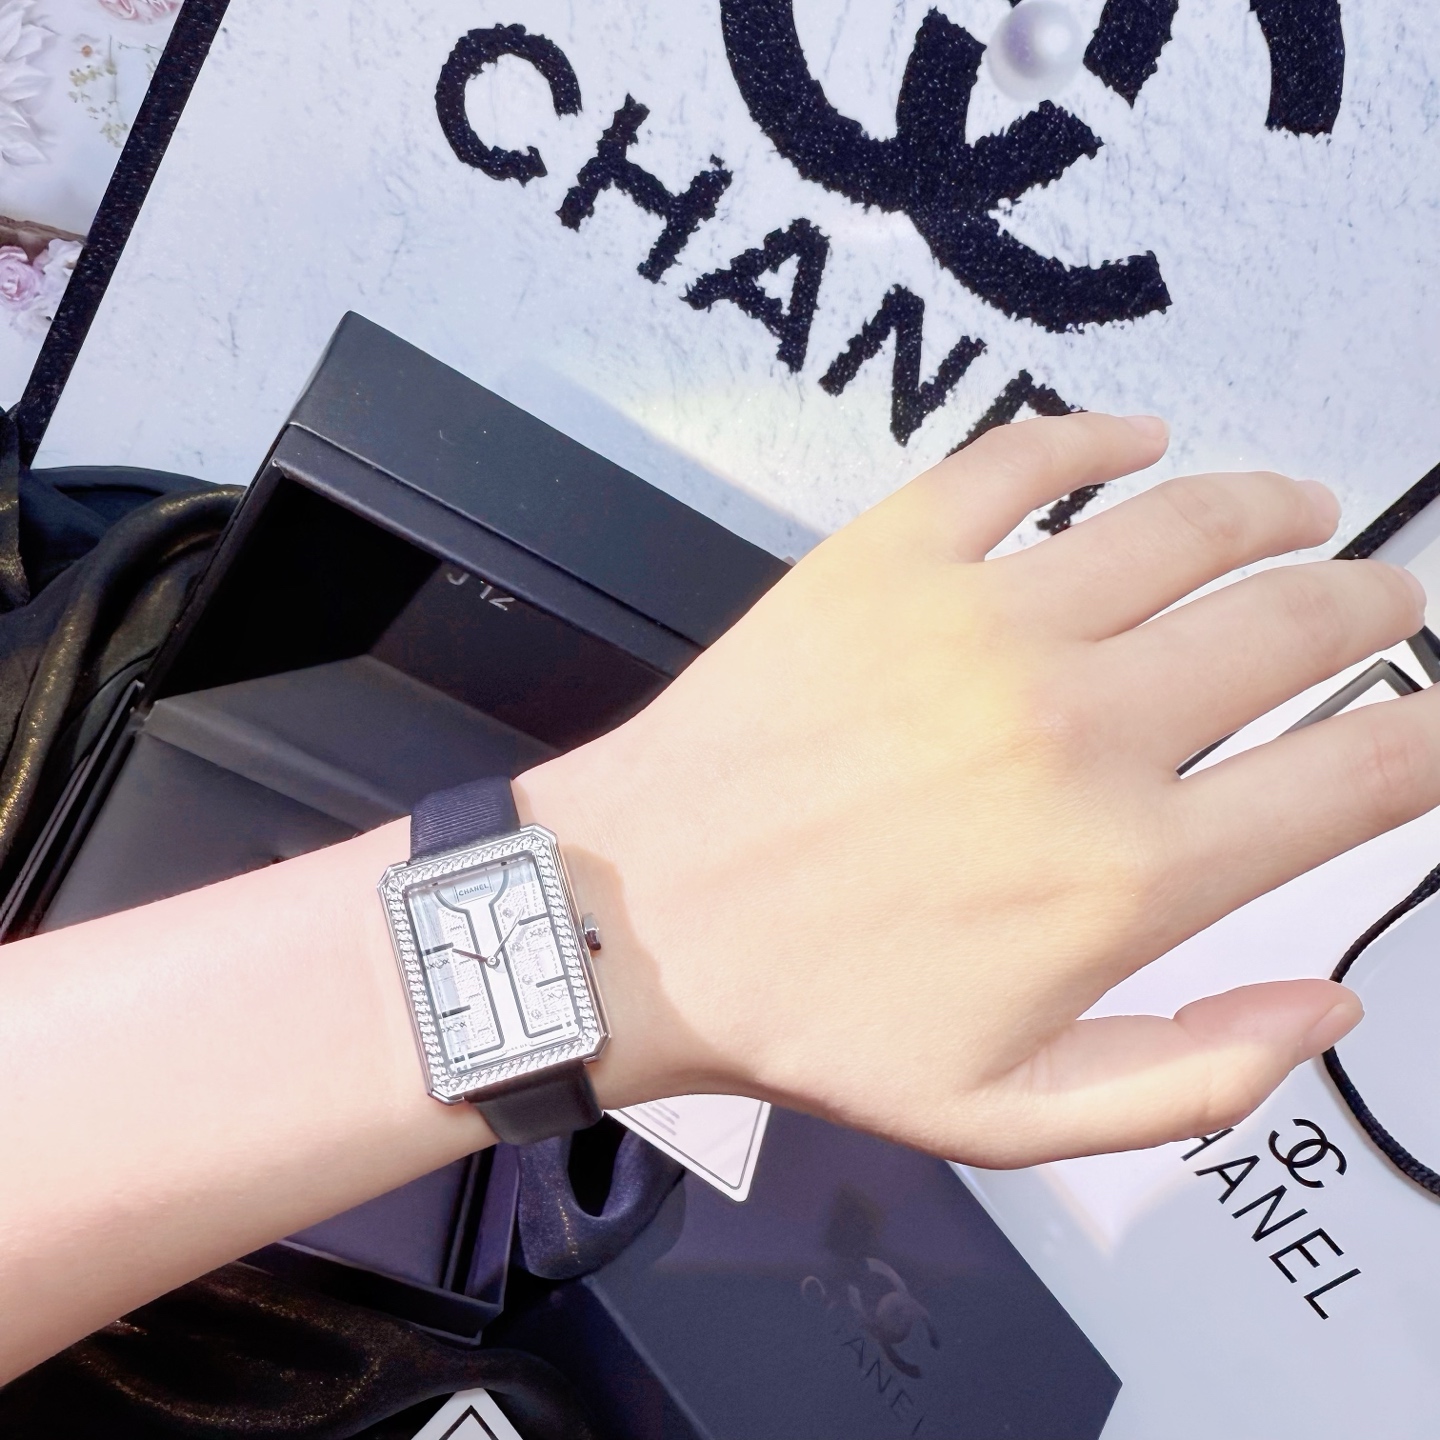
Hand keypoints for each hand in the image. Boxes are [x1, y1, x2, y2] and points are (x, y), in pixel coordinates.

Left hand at [518, 413, 1435, 1165]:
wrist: (641, 919)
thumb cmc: (817, 1018)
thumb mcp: (1014, 1115)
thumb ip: (1196, 1074)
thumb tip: (1329, 1002)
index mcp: (1129, 870)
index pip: (1359, 778)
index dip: (1434, 742)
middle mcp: (1083, 727)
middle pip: (1298, 627)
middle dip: (1371, 610)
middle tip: (1382, 604)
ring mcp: (985, 624)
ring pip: (1193, 522)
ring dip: (1277, 506)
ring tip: (1305, 507)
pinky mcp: (892, 558)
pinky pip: (1026, 459)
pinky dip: (1101, 434)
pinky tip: (1142, 439)